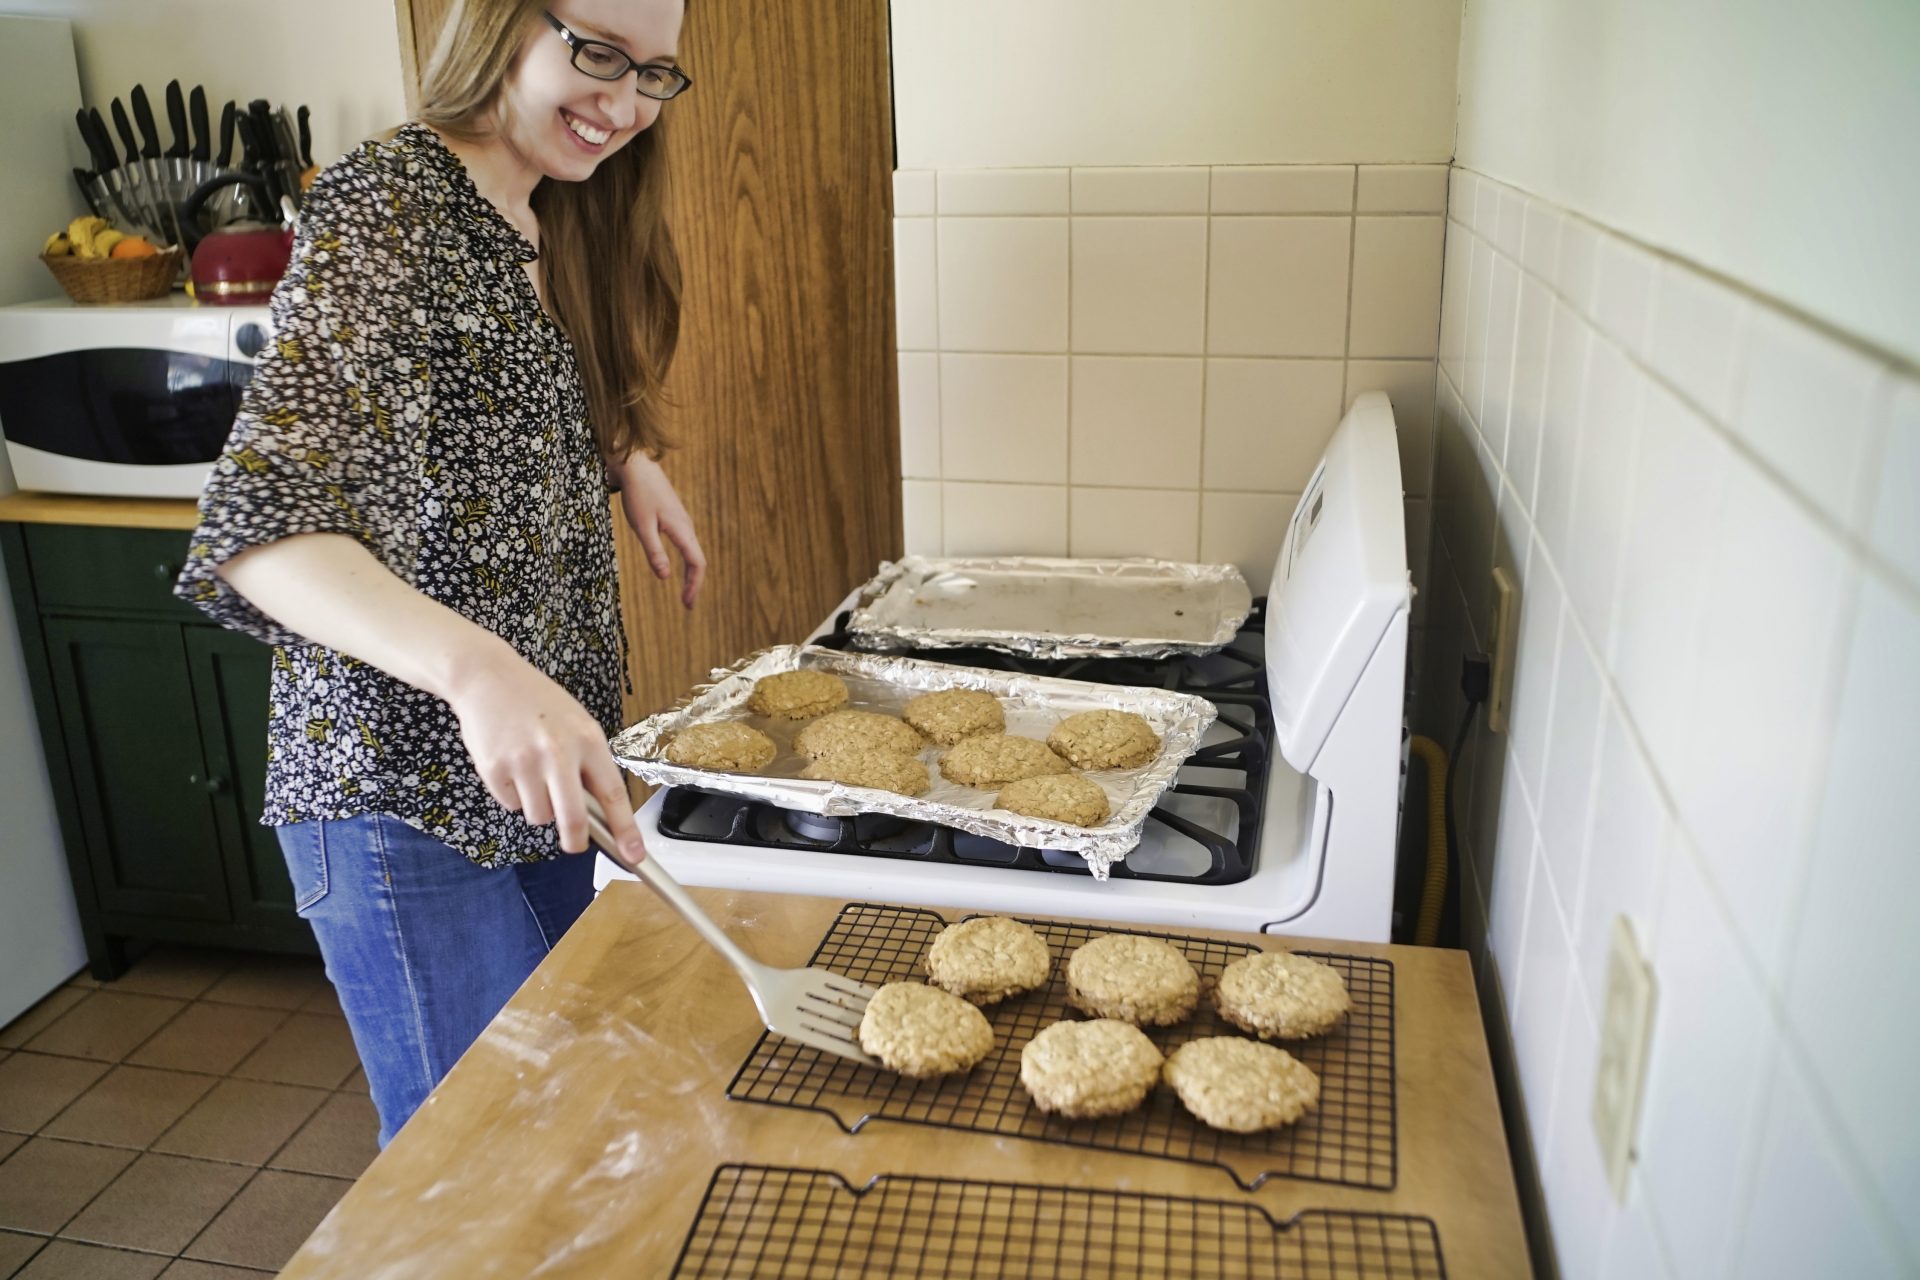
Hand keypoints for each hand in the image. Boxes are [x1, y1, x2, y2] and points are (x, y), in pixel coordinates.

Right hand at [443, 646, 648, 861]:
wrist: (488, 677)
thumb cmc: (537, 702)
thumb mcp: (576, 723)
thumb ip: (588, 763)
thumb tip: (598, 813)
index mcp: (587, 739)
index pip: (613, 794)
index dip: (625, 829)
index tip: (634, 855)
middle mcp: (557, 752)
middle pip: (572, 819)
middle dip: (575, 841)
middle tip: (575, 845)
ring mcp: (524, 762)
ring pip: (539, 815)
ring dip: (538, 806)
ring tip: (532, 773)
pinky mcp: (494, 769)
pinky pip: (511, 804)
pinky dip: (513, 794)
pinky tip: (511, 765)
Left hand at [616, 453, 705, 608]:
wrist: (636, 466)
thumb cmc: (638, 495)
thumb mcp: (642, 527)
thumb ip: (654, 552)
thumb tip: (665, 578)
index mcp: (681, 529)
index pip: (696, 563)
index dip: (694, 586)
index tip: (687, 605)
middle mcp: (686, 526)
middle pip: (698, 560)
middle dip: (695, 584)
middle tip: (687, 604)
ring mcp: (682, 521)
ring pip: (693, 552)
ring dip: (692, 573)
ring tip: (685, 591)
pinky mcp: (675, 517)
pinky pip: (686, 544)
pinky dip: (686, 561)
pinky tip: (679, 568)